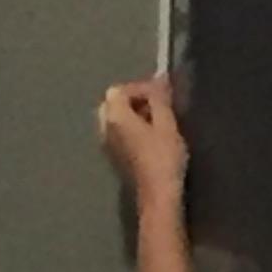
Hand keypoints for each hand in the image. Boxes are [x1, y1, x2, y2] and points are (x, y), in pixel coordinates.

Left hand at [97, 76, 188, 208]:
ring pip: (114, 118)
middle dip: (133, 99)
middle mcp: (105, 128)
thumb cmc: (164, 157)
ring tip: (157, 118)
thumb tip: (159, 78)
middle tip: (157, 103)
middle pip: (113, 103)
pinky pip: (117, 132)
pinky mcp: (114, 155)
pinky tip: (150, 134)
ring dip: (133, 112)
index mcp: (115, 117)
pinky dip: (130, 126)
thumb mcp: (167, 124)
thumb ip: (160, 99)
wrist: (157, 194)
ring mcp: (107, 143)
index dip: (140, 87)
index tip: (161, 93)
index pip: (119, 90)